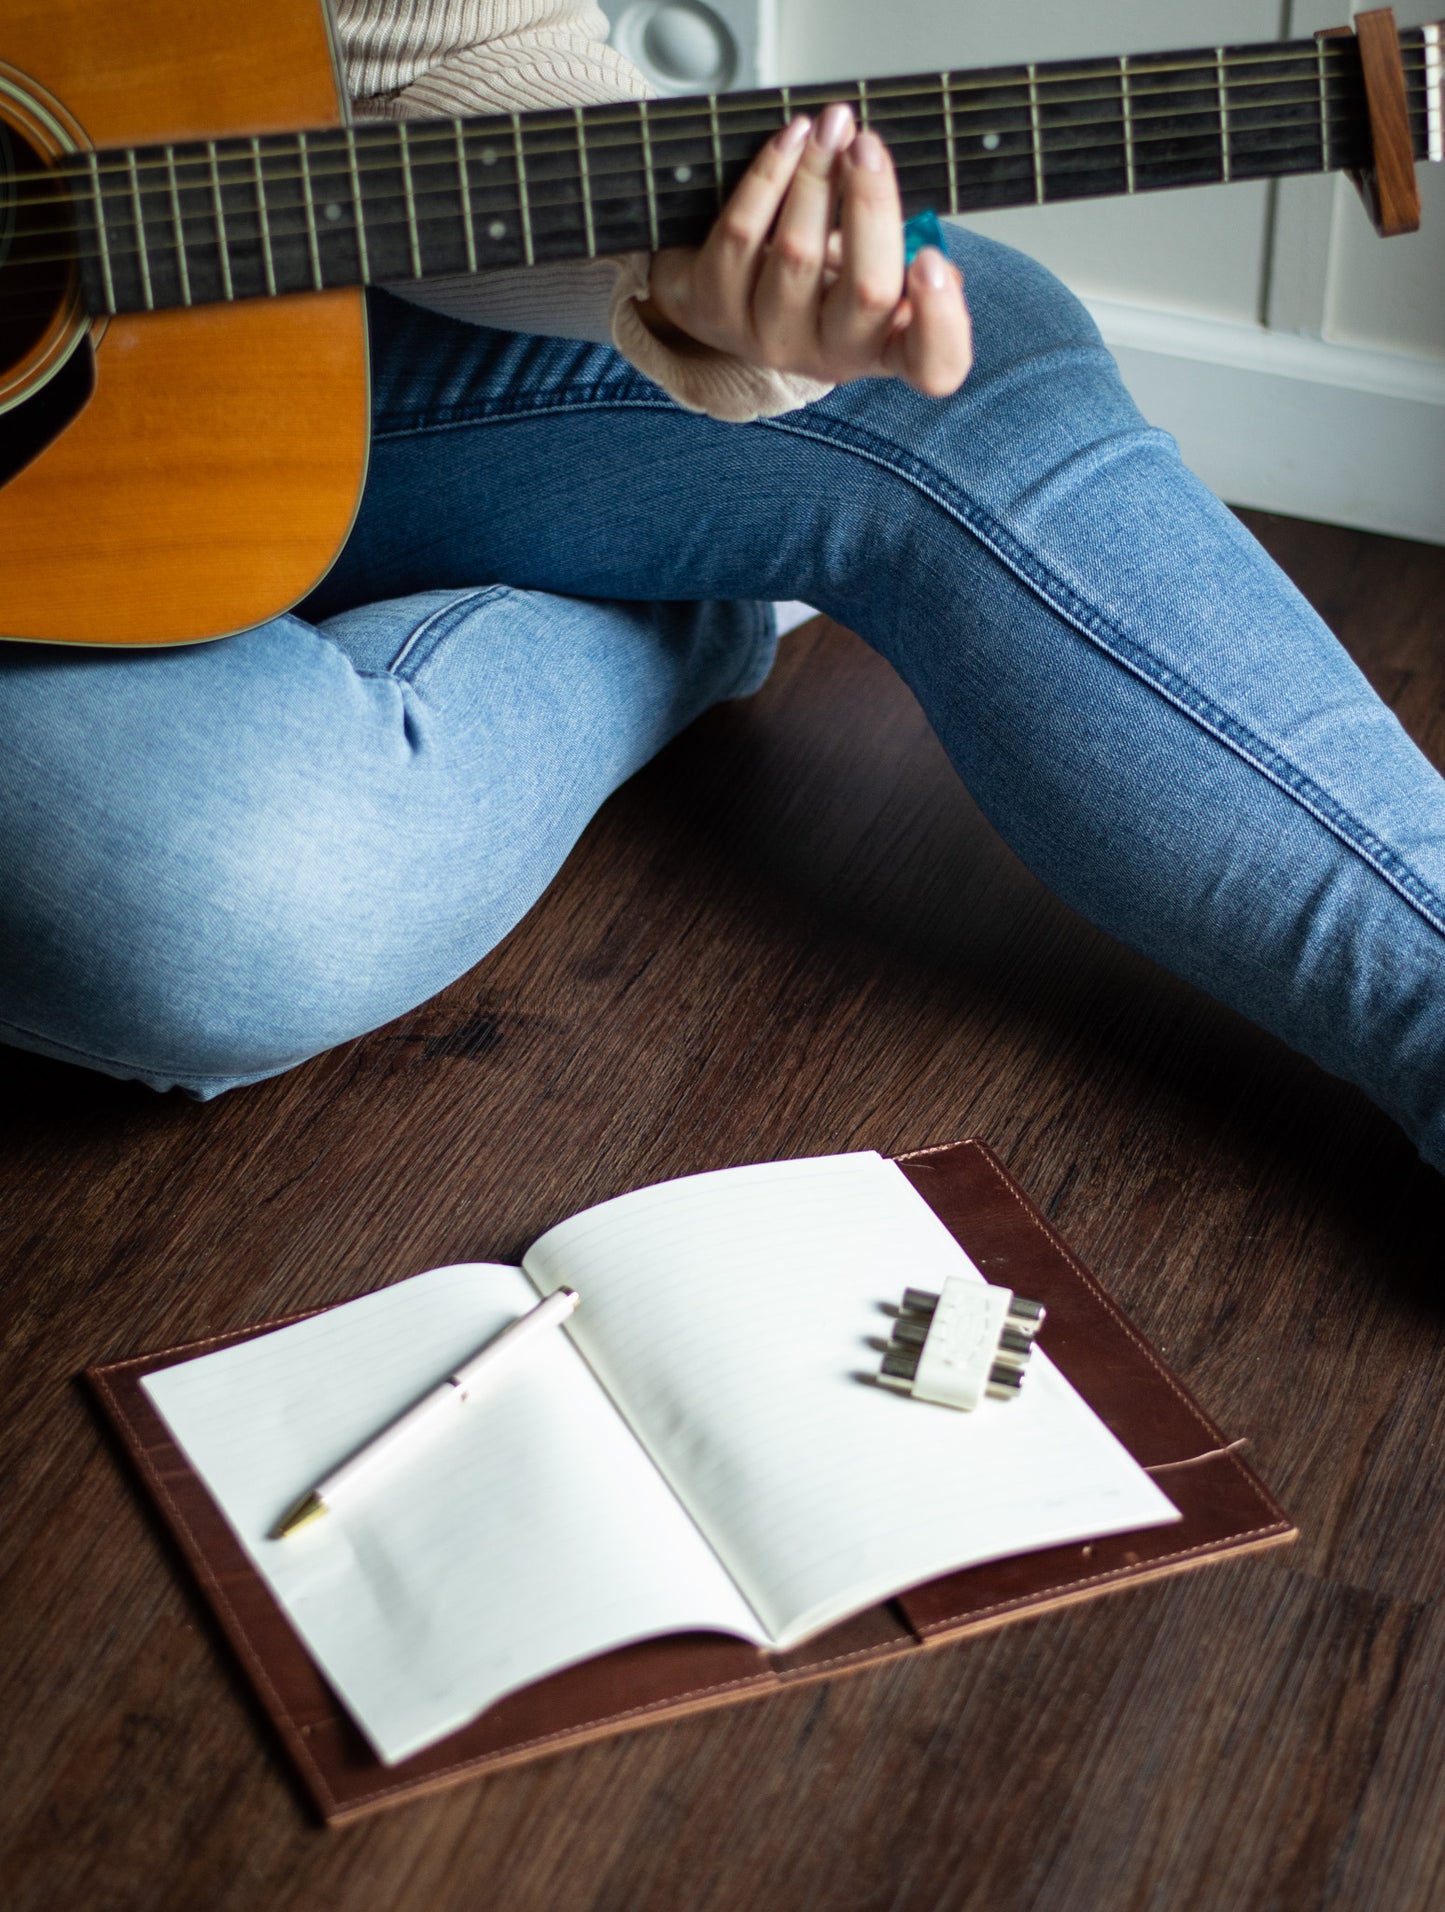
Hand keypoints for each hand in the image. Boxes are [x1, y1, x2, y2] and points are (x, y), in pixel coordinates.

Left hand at [635, 104, 972, 397]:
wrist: (719, 287)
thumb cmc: (811, 272)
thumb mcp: (867, 268)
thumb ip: (904, 255)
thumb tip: (931, 245)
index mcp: (885, 347)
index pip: (934, 365)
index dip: (942, 321)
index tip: (932, 261)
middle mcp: (830, 356)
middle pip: (868, 293)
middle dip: (871, 205)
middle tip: (868, 145)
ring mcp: (768, 339)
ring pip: (799, 254)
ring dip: (817, 176)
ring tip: (831, 126)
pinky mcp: (714, 310)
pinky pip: (744, 234)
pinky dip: (770, 177)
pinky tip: (791, 140)